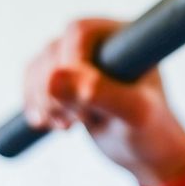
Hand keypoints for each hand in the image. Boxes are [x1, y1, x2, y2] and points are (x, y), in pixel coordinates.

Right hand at [24, 19, 184, 185]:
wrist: (146, 152)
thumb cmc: (151, 131)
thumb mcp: (134, 113)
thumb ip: (101, 93)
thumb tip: (55, 77)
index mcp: (125, 36)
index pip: (79, 33)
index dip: (70, 66)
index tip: (84, 110)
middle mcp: (101, 40)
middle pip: (54, 50)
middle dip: (54, 90)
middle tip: (76, 122)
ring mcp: (81, 57)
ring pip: (39, 65)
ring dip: (42, 100)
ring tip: (67, 126)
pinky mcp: (65, 76)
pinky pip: (33, 79)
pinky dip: (35, 104)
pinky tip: (51, 124)